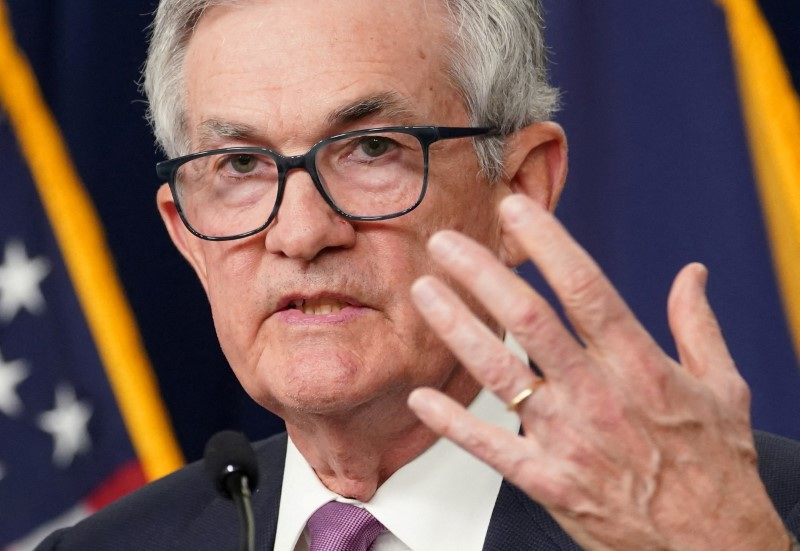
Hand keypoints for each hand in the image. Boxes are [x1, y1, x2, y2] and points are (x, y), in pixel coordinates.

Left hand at [408, 194, 788, 550]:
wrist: (715, 549)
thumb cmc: (716, 471)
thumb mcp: (725, 390)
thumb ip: (699, 326)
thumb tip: (691, 275)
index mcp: (641, 366)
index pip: (586, 289)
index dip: (547, 244)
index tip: (514, 212)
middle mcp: (598, 396)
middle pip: (529, 321)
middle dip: (482, 276)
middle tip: (445, 244)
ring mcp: (569, 439)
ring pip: (500, 374)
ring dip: (457, 330)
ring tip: (425, 294)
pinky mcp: (550, 481)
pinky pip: (491, 448)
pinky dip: (453, 423)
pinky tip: (423, 398)